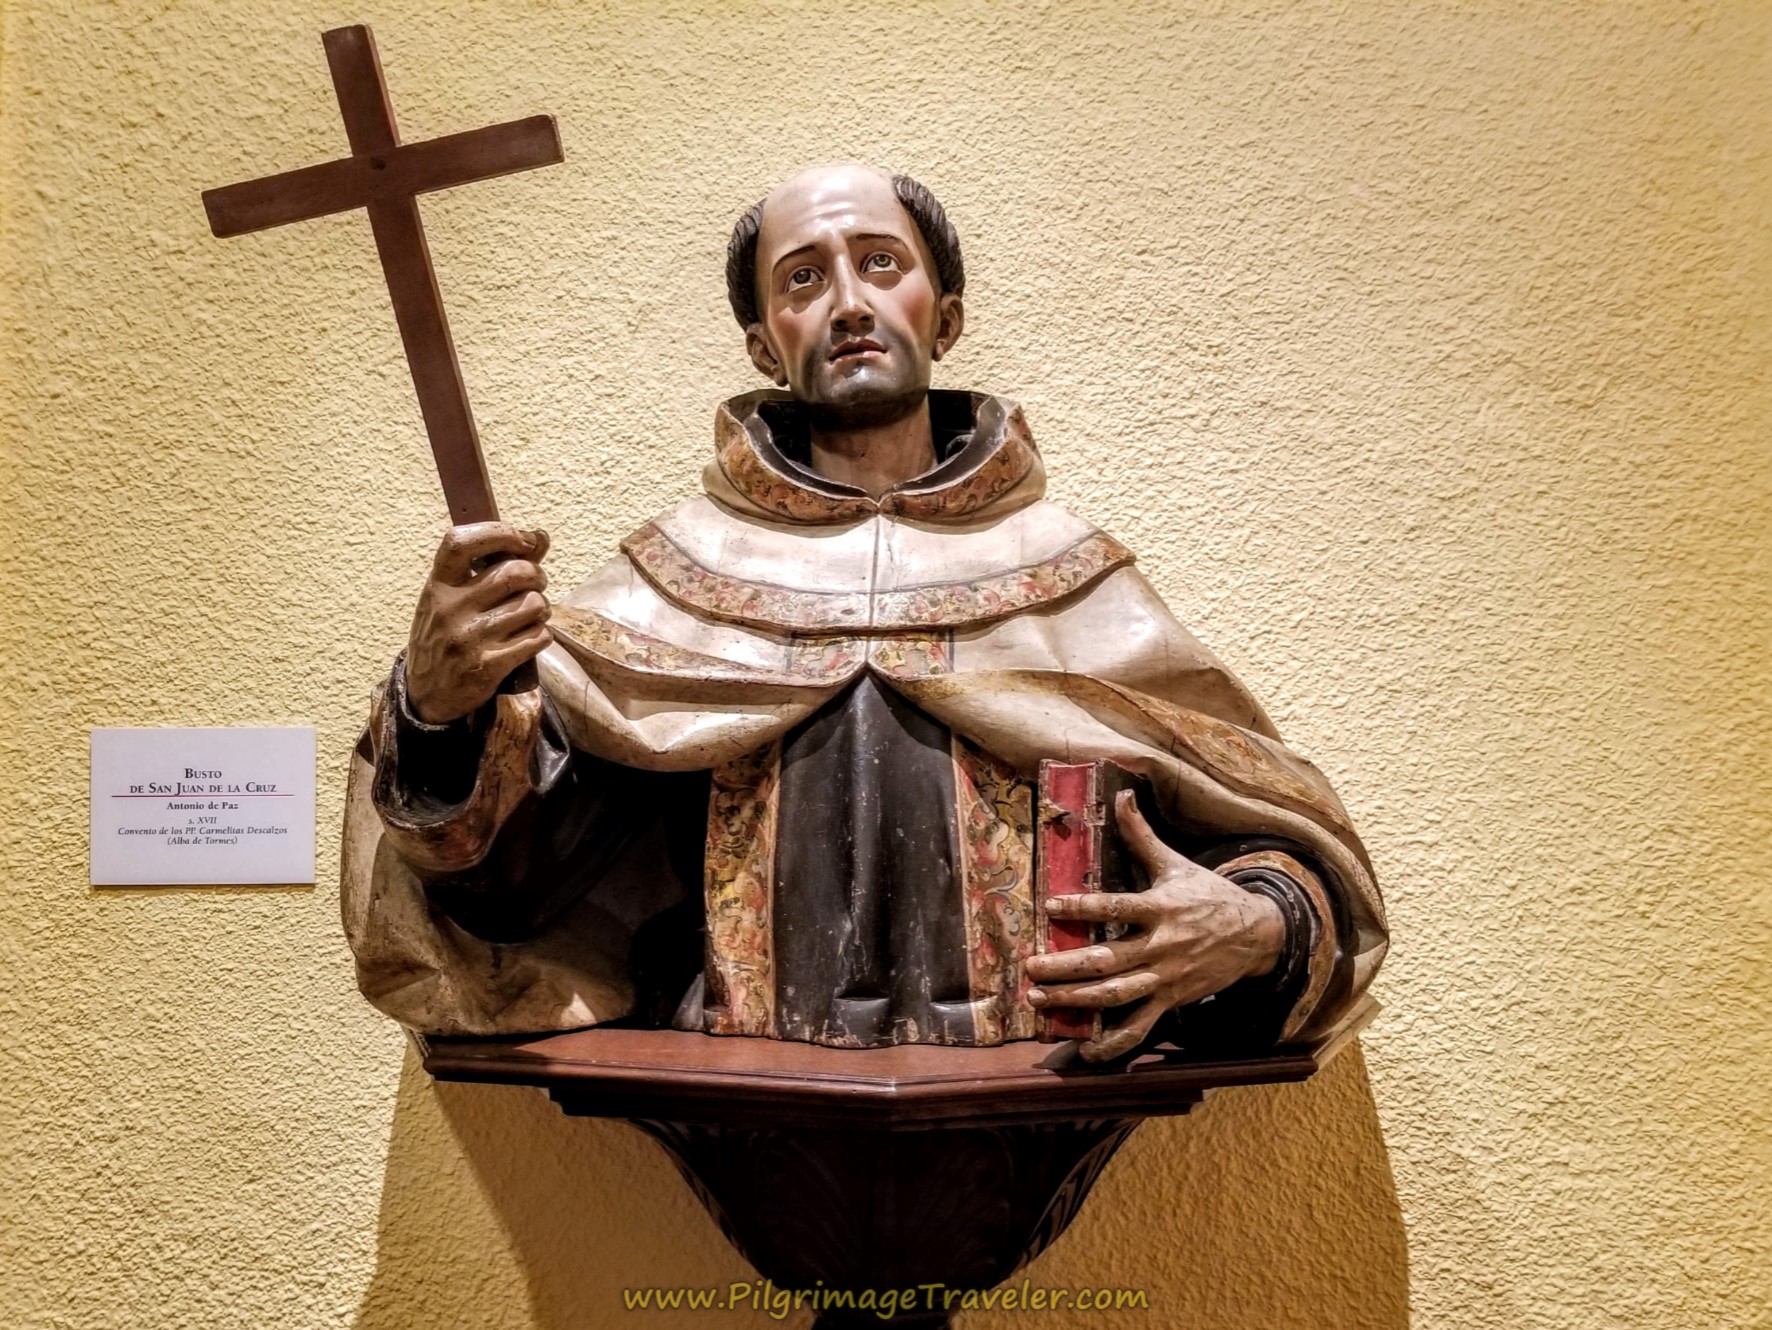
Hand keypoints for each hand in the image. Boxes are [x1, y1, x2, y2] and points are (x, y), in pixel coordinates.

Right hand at [405, 523, 551, 724]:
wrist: (427, 694)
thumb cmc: (445, 636)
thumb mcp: (453, 598)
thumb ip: (491, 567)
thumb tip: (540, 537)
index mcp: (438, 586)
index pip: (463, 542)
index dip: (501, 532)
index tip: (524, 540)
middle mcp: (451, 608)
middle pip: (514, 573)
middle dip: (537, 576)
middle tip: (536, 584)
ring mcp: (470, 637)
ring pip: (533, 605)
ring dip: (542, 609)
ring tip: (531, 615)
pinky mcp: (490, 665)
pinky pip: (537, 637)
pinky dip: (541, 635)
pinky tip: (530, 638)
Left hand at [1024, 789, 1285, 1061]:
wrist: (1257, 935)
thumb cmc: (1209, 895)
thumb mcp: (1176, 863)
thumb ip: (1142, 835)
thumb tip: (1122, 794)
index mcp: (1160, 908)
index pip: (1117, 907)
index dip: (1084, 908)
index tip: (1052, 906)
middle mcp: (1161, 946)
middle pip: (1108, 960)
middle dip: (1066, 967)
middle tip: (1030, 967)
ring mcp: (1165, 978)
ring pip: (1116, 995)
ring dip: (1076, 1001)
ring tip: (1040, 998)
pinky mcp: (1171, 1001)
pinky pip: (1140, 1027)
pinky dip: (1113, 1043)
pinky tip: (1085, 1050)